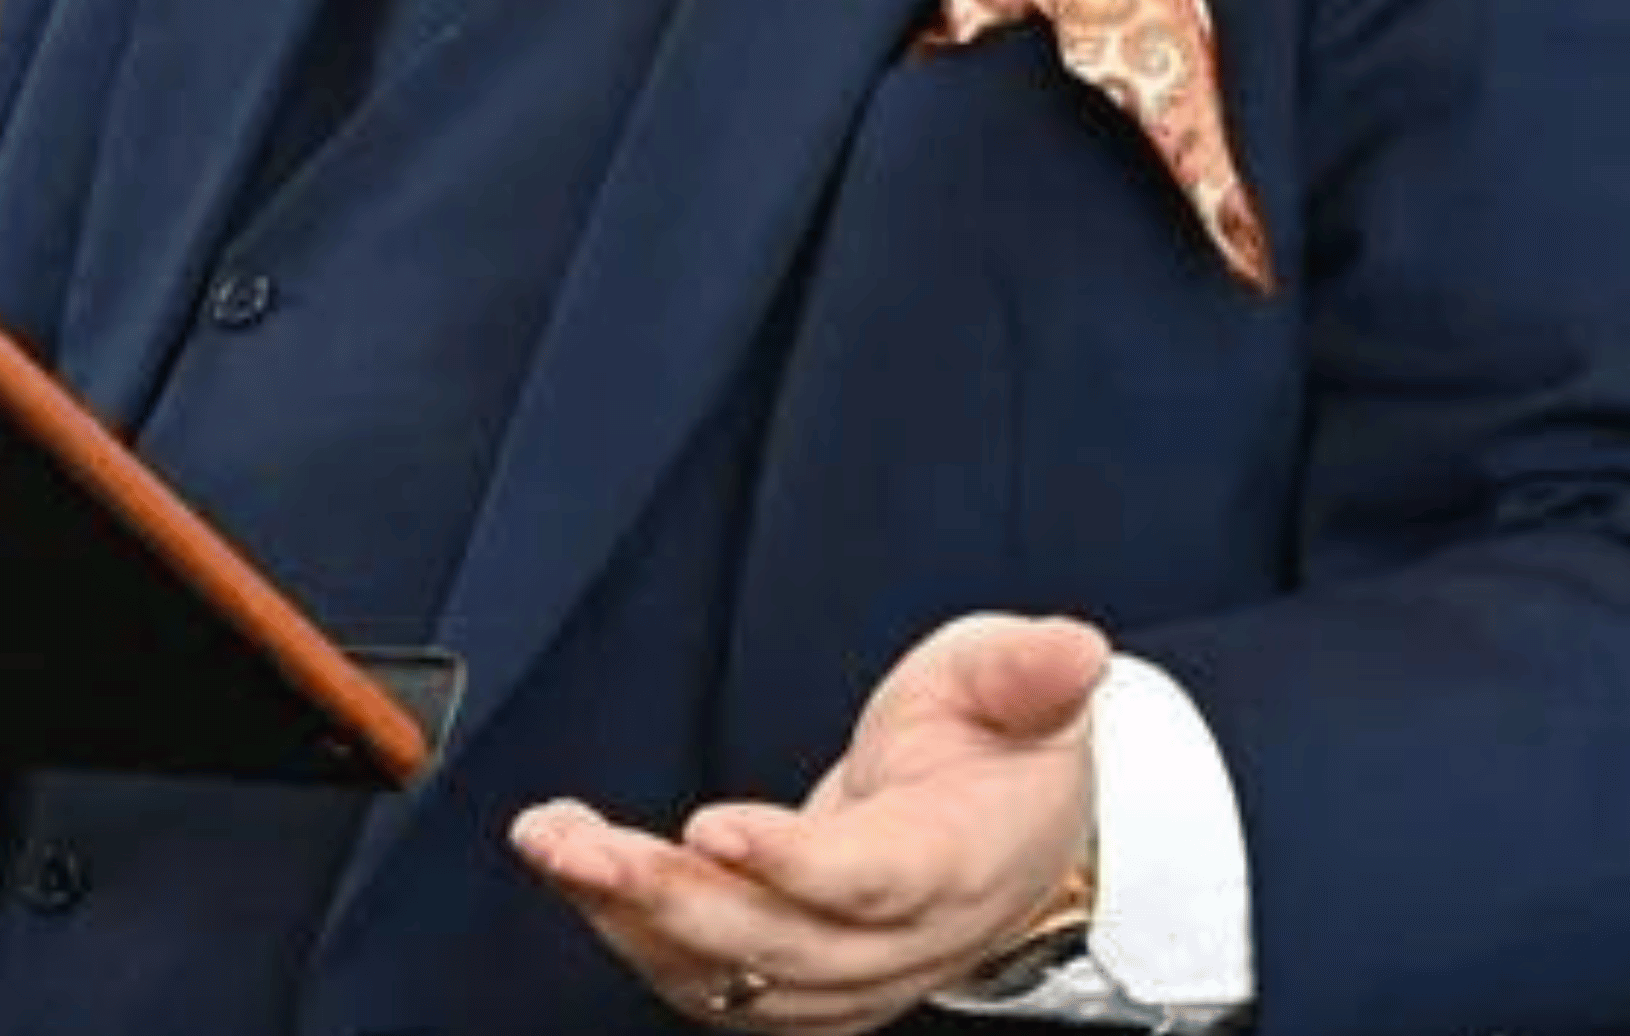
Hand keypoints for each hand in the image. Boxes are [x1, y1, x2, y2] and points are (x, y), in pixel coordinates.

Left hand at [510, 611, 1107, 1030]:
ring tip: (552, 844)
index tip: (710, 827)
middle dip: (665, 896)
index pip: (872, 881)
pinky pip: (707, 979)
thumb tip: (1077, 650)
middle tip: (574, 843)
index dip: (792, 865)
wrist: (1015, 834)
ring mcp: (844, 973)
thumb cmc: (1005, 745)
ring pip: (728, 973)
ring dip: (628, 916)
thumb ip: (1032, 671)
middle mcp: (898, 940)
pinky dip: (633, 932)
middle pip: (776, 943)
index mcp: (957, 864)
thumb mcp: (1020, 680)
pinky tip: (573, 870)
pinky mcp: (796, 980)